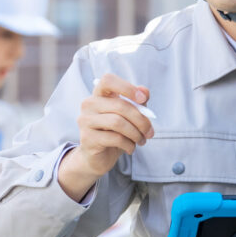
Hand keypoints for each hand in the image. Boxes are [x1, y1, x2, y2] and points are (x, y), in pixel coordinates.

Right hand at [59, 73, 154, 201]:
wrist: (99, 156)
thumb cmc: (116, 132)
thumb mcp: (130, 116)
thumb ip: (138, 102)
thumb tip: (144, 91)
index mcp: (99, 95)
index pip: (108, 80)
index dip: (127, 87)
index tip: (143, 100)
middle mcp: (89, 104)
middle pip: (120, 105)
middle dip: (141, 120)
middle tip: (150, 132)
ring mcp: (85, 121)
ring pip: (118, 123)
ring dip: (136, 134)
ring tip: (141, 141)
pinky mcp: (87, 138)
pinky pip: (115, 138)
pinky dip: (129, 145)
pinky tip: (131, 148)